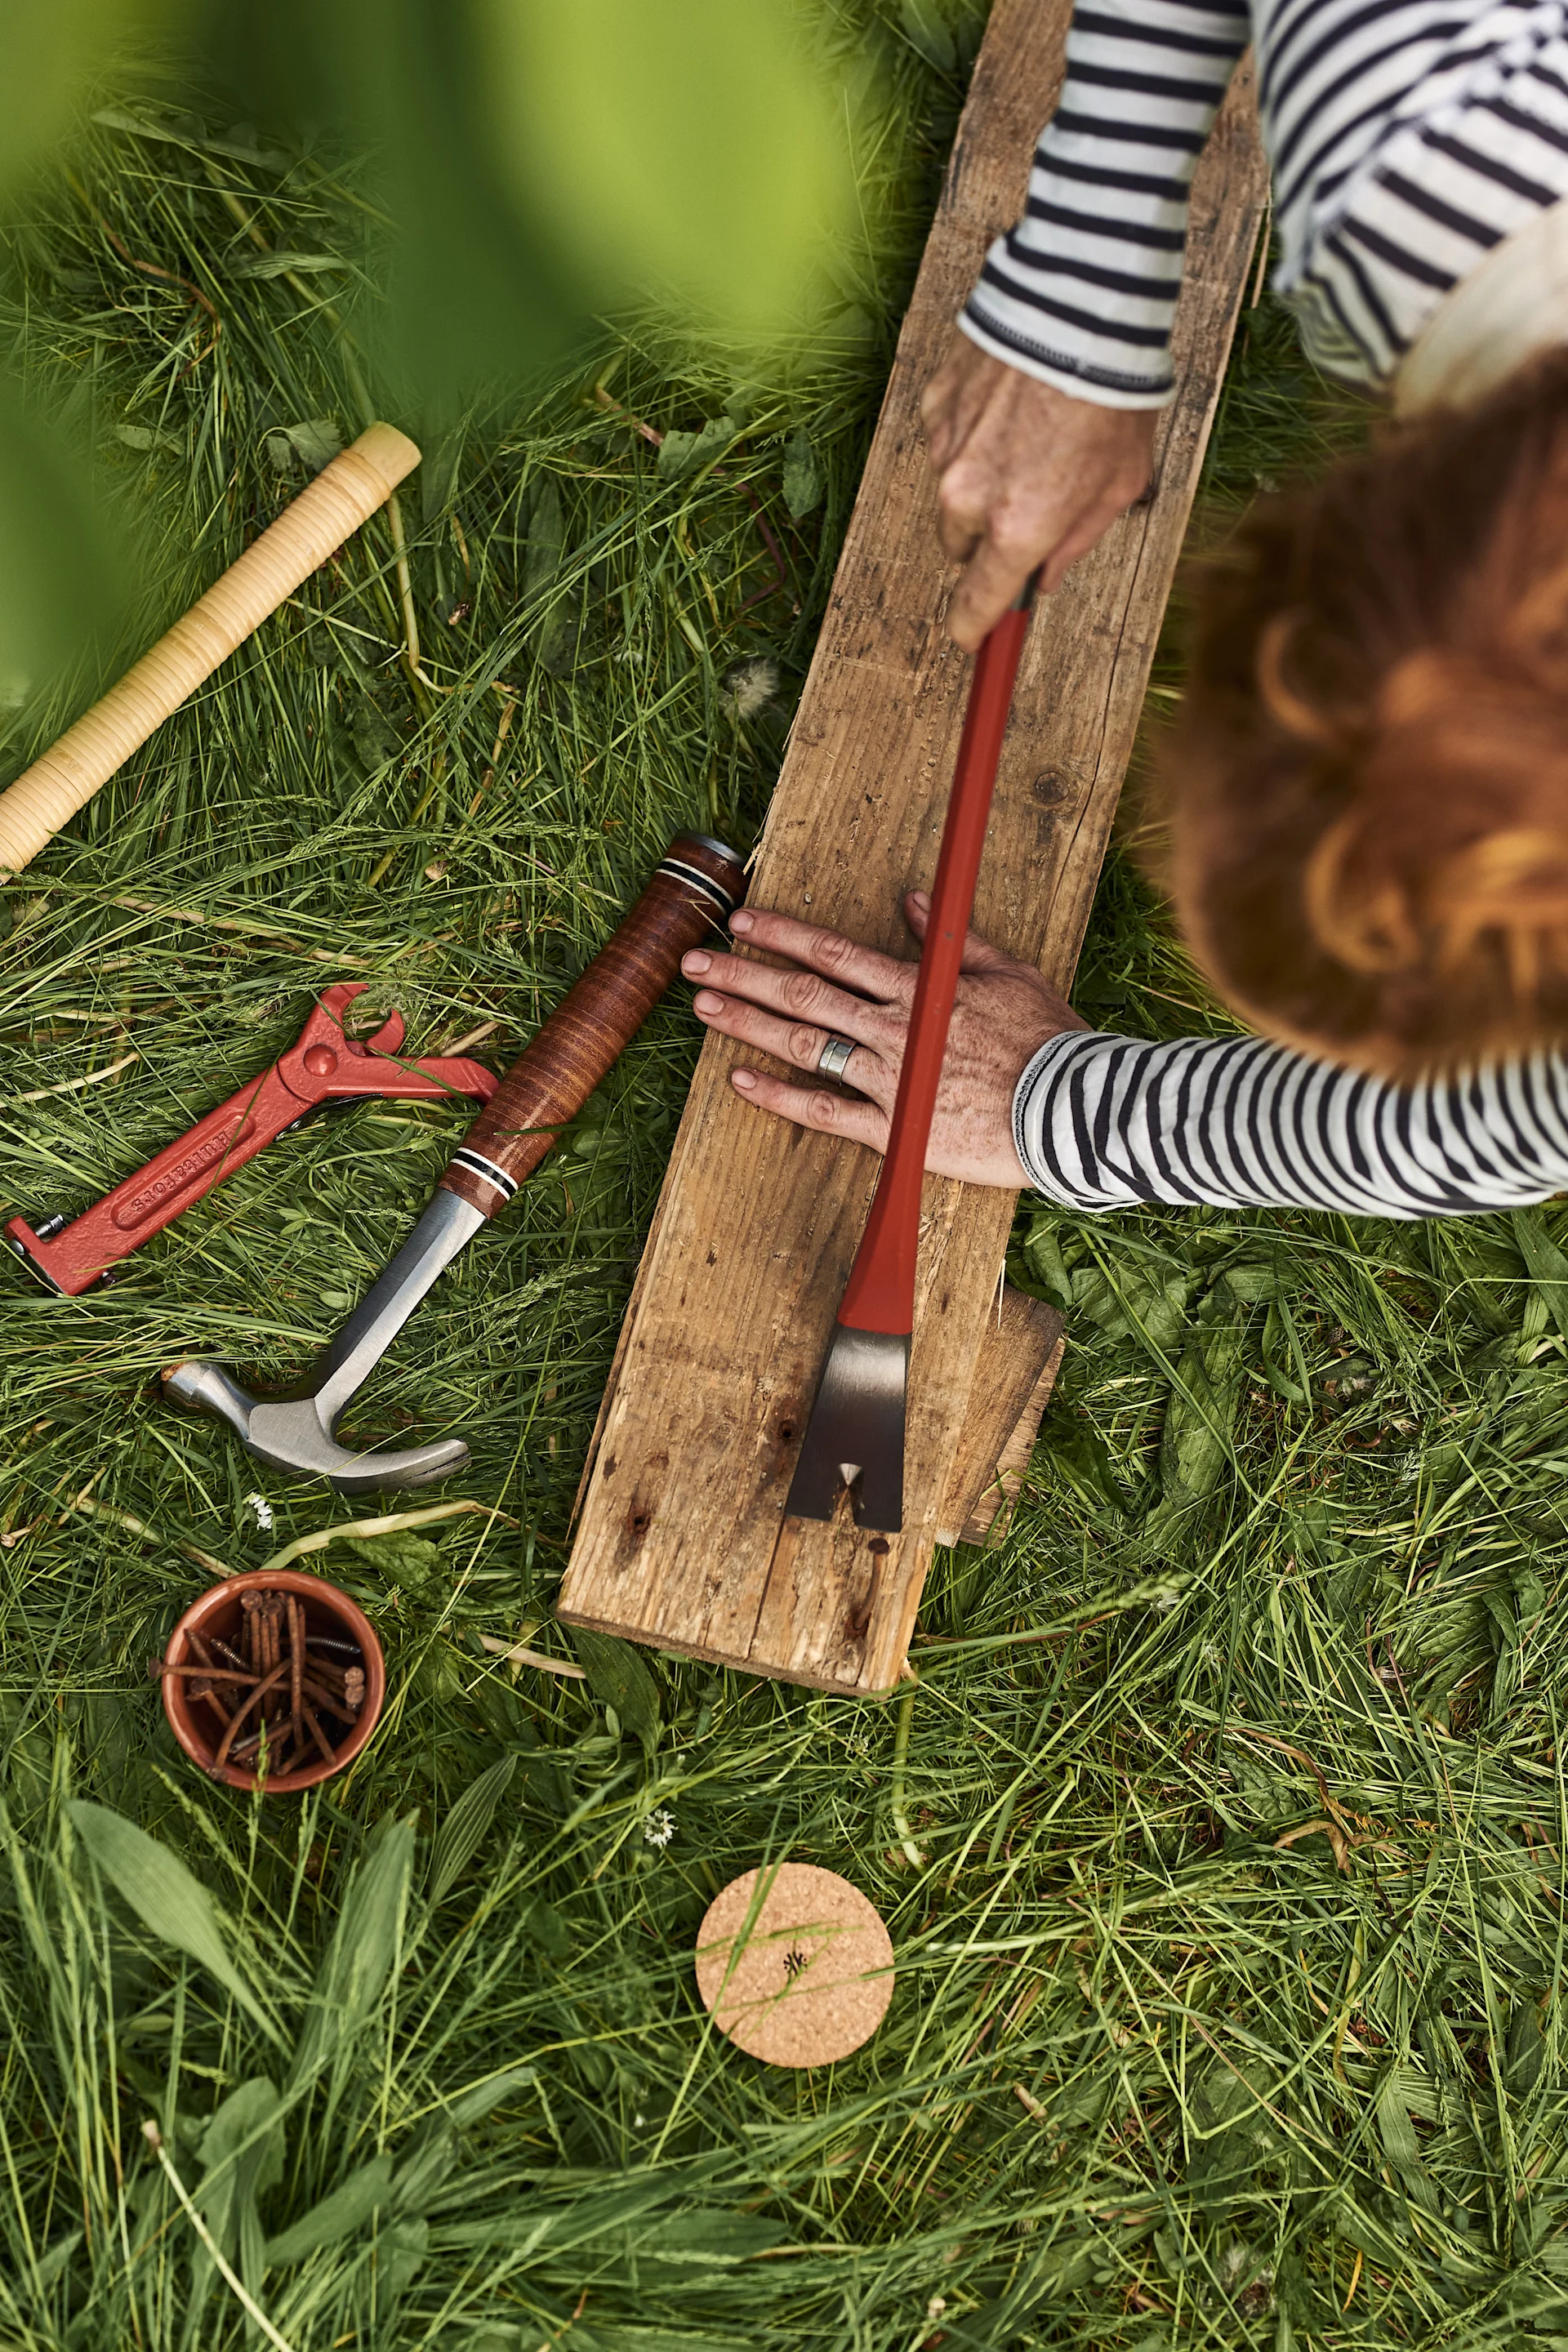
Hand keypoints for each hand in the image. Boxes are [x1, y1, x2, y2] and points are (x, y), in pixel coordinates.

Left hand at [681, 894, 1088, 1186]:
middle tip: (695, 963)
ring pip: (804, 1045)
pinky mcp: (893, 1129)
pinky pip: (823, 1111)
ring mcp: (888, 1079)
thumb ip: (950, 935)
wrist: (1072, 1109)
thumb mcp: (1007, 971)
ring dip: (748, 1024)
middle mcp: (893, 1028)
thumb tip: (912, 899)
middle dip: (744, 974)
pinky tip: (740, 1080)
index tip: (742, 921)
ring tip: (703, 1008)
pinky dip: (778, 1095)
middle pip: (804, 994)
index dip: (784, 934)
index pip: (835, 953)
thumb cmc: (1047, 1040)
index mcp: (918, 988)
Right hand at [920, 334, 1158, 650]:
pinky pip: (946, 438)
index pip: (976, 604)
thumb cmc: (1112, 397)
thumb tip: (1045, 575)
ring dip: (980, 480)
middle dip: (986, 539)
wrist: (1082, 308)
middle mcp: (969, 497)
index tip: (973, 637)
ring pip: (951, 491)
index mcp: (1018, 528)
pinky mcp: (937, 404)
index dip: (974, 628)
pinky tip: (1009, 405)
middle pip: (959, 547)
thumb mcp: (1120, 485)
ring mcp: (946, 449)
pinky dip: (971, 433)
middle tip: (1027, 505)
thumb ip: (1077, 541)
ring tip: (1028, 437)